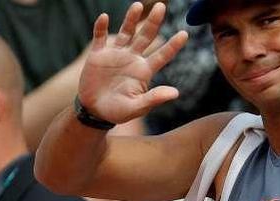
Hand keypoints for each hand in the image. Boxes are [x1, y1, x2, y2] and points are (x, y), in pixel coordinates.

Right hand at [78, 2, 187, 123]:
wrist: (94, 111)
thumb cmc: (118, 111)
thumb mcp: (137, 108)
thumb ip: (154, 99)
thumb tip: (175, 93)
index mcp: (144, 70)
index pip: (162, 55)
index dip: (173, 45)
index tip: (185, 34)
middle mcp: (132, 58)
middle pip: (145, 37)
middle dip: (153, 22)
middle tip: (161, 7)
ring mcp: (116, 54)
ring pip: (126, 32)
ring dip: (131, 19)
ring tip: (137, 5)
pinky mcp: (98, 55)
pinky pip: (100, 37)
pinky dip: (101, 27)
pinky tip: (104, 17)